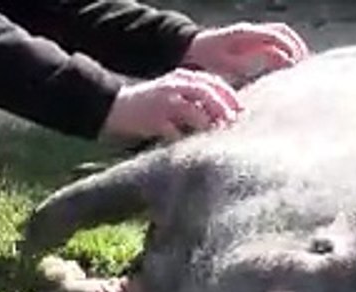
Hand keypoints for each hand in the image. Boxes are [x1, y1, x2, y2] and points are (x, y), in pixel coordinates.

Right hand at [100, 68, 241, 142]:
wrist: (113, 106)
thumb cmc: (148, 105)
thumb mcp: (173, 93)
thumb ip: (194, 100)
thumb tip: (222, 116)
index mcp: (181, 77)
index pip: (213, 82)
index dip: (229, 96)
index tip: (241, 111)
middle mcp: (174, 85)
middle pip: (206, 93)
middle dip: (222, 109)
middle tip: (233, 124)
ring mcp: (164, 102)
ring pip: (194, 112)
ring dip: (208, 125)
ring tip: (216, 138)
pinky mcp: (153, 119)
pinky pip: (175, 132)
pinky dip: (185, 141)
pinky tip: (192, 149)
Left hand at [183, 22, 310, 84]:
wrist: (192, 51)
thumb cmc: (207, 59)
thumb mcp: (227, 64)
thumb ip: (251, 63)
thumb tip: (278, 60)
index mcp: (246, 33)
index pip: (275, 35)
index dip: (289, 47)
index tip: (297, 63)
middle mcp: (251, 31)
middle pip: (282, 32)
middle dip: (296, 46)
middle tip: (305, 65)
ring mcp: (251, 35)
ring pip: (280, 36)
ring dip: (292, 48)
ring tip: (301, 66)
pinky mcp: (251, 43)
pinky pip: (272, 43)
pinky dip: (284, 52)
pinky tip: (288, 67)